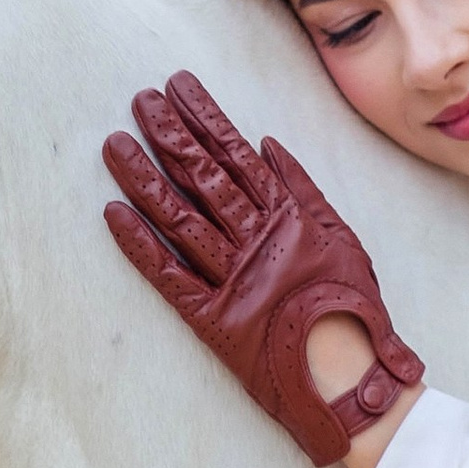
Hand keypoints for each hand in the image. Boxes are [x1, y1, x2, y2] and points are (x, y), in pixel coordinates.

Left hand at [101, 70, 424, 467]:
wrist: (355, 381)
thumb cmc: (355, 310)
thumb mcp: (342, 238)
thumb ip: (304, 191)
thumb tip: (267, 144)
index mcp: (288, 218)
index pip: (236, 156)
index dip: (205, 118)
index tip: (177, 86)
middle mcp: (256, 241)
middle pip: (204, 177)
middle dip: (170, 134)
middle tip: (139, 100)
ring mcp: (232, 279)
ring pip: (180, 217)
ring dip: (144, 178)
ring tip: (114, 145)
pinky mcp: (212, 320)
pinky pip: (169, 277)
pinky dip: (140, 246)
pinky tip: (113, 214)